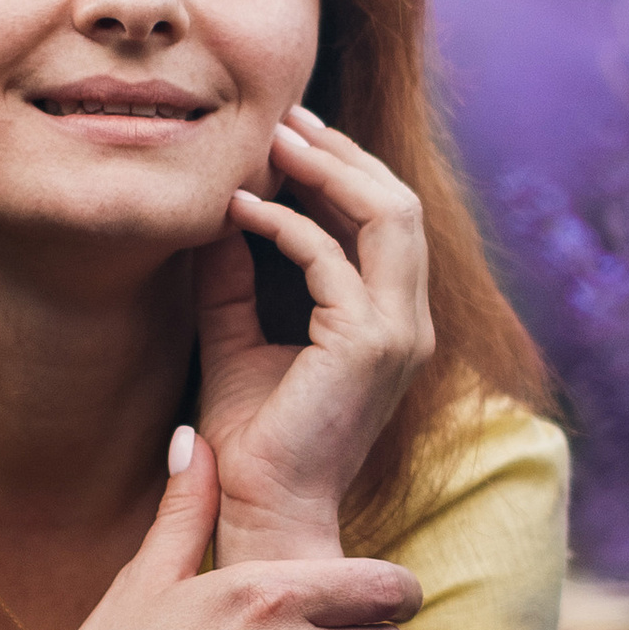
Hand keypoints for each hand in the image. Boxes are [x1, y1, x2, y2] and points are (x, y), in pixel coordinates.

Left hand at [196, 106, 432, 555]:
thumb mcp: (236, 337)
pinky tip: (239, 212)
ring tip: (271, 144)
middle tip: (282, 121)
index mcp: (391, 322)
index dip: (343, 171)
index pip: (387, 222)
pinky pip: (332, 260)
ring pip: (388, 217)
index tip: (288, 138)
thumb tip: (221, 212)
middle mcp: (408, 324)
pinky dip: (285, 226)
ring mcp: (398, 334)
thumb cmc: (252, 439)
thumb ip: (236, 278)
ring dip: (328, 172)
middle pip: (399, 206)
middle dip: (342, 154)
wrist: (261, 508)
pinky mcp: (369, 345)